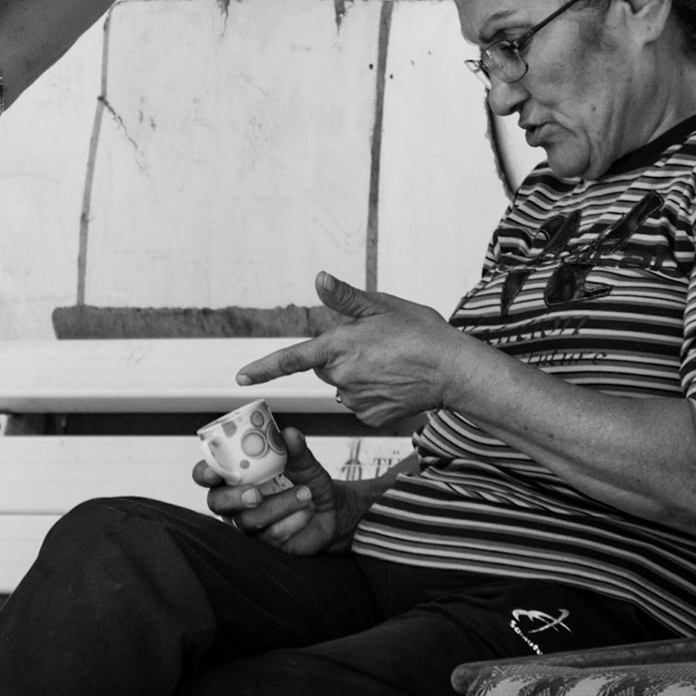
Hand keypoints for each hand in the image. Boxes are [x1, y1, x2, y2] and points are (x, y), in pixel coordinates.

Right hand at [193, 427, 362, 553]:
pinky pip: (270, 537)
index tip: (214, 471)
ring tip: (304, 494)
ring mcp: (248, 524)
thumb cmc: (307, 480)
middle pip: (217, 502)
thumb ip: (296, 449)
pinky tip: (307, 511)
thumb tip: (289, 434)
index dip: (204, 473)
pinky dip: (292, 522)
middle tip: (256, 494)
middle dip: (234, 498)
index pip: (206, 474)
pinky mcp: (265, 544)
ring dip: (277, 506)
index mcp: (235, 475)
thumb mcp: (304, 462)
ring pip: (247, 521)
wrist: (331, 510)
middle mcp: (235, 501)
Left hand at [237, 271, 469, 428]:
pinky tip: (395, 383)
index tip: (240, 378)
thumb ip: (345, 298)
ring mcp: (357, 400)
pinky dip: (372, 394)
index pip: (292, 358)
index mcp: (340, 346)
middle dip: (340, 356)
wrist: (455, 370)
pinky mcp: (371, 418)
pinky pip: (360, 403)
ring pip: (343, 385)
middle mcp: (342, 376)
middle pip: (325, 367)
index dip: (264, 368)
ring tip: (390, 364)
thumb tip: (318, 277)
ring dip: (357, 375)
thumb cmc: (420, 331)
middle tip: (375, 346)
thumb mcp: (383, 305)